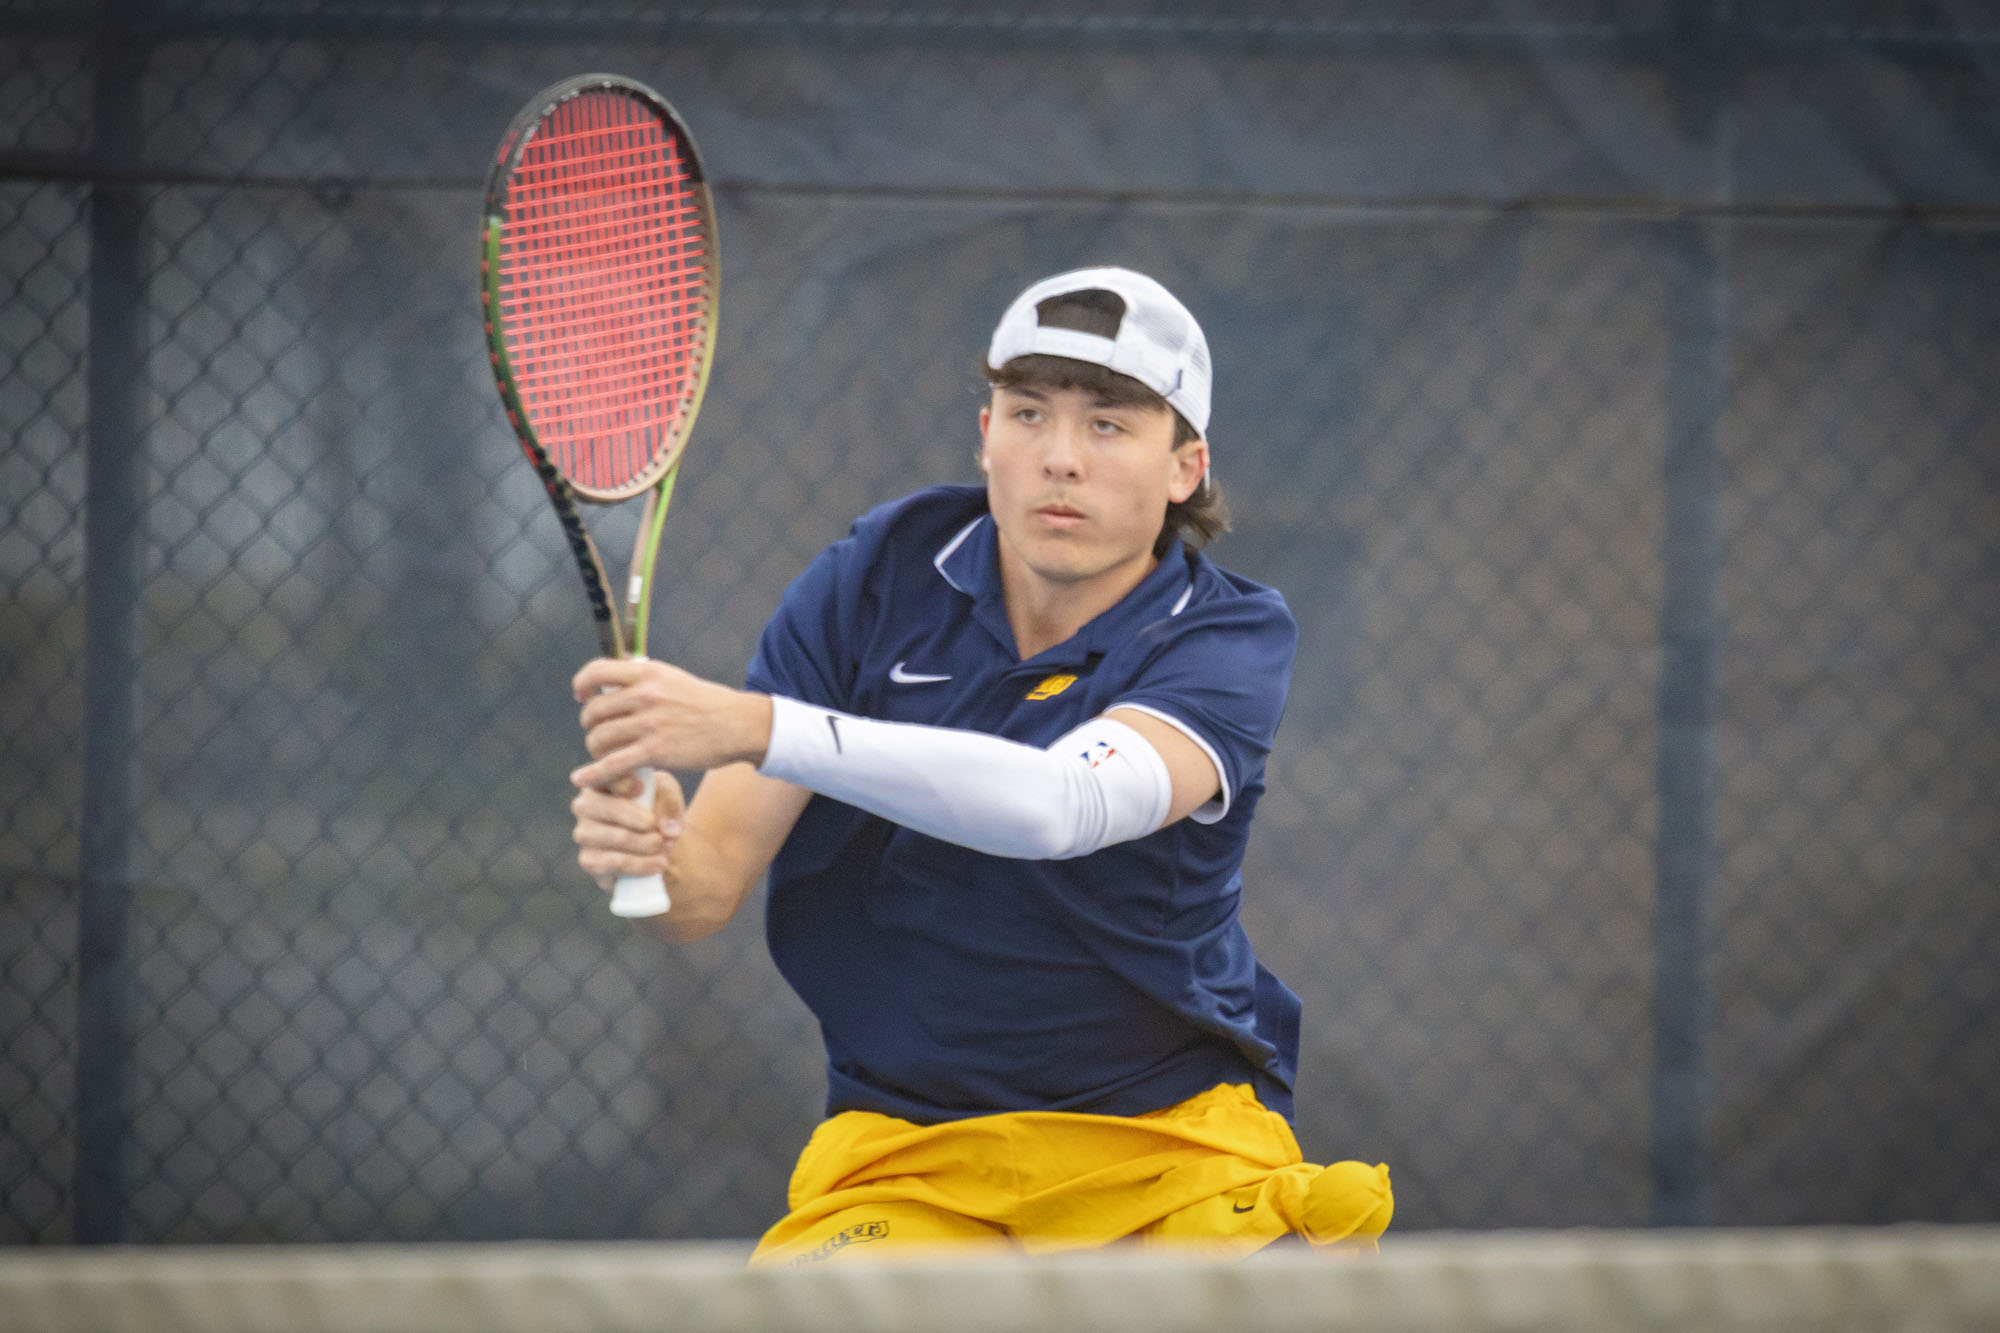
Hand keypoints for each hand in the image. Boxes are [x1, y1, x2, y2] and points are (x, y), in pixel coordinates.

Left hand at [569, 657, 774, 788]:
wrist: (737, 725)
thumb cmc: (705, 703)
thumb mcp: (673, 678)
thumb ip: (643, 679)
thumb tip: (612, 681)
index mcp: (647, 673)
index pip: (597, 671)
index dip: (582, 684)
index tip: (582, 696)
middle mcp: (645, 695)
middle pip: (594, 711)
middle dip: (592, 725)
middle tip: (603, 734)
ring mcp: (649, 724)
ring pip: (599, 738)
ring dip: (596, 749)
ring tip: (607, 754)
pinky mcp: (655, 752)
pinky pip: (612, 765)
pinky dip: (593, 774)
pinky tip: (581, 779)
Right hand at [571, 771, 684, 892]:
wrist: (658, 845)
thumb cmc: (659, 810)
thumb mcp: (668, 795)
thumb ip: (669, 799)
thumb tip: (667, 829)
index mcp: (601, 780)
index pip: (604, 775)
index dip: (621, 782)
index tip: (641, 789)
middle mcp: (585, 805)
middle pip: (604, 807)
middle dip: (636, 818)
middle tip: (659, 827)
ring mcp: (583, 834)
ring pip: (616, 838)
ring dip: (646, 844)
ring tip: (666, 845)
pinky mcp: (589, 861)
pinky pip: (614, 864)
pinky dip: (641, 864)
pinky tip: (660, 864)